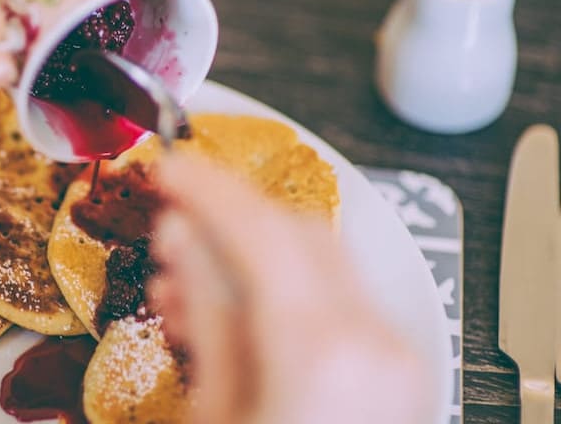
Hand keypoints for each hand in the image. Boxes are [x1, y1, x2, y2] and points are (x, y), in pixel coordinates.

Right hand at [148, 154, 430, 423]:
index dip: (207, 188)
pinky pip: (339, 302)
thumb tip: (184, 235)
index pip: (263, 230)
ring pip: (321, 261)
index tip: (168, 166)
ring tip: (186, 271)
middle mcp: (373, 341)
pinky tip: (233, 307)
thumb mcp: (214, 410)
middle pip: (298, 232)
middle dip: (231, 212)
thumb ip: (205, 315)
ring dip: (254, 250)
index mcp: (321, 350)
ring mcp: (395, 356)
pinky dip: (284, 289)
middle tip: (173, 212)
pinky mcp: (397, 371)